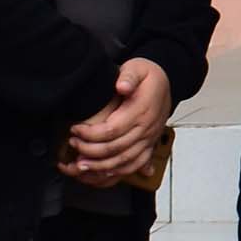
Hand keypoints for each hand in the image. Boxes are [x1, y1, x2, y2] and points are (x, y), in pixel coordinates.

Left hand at [60, 56, 173, 186]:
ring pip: (125, 161)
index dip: (90, 134)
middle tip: (73, 144)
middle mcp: (147, 128)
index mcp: (142, 110)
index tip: (75, 129)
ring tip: (81, 165)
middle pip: (116, 149)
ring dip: (101, 167)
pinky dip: (118, 172)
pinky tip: (102, 172)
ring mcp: (149, 139)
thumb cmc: (148, 76)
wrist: (167, 82)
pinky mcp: (149, 145)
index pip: (112, 130)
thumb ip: (129, 76)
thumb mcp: (138, 68)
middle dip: (90, 151)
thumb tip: (122, 86)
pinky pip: (136, 165)